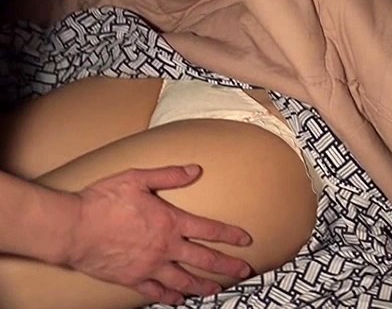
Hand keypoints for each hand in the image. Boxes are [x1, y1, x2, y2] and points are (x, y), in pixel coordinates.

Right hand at [65, 165, 252, 304]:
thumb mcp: (137, 178)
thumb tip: (195, 170)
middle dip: (228, 266)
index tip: (246, 240)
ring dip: (204, 286)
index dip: (231, 235)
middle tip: (244, 272)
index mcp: (170, 222)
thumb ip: (169, 175)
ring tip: (218, 290)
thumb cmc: (102, 201)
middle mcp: (165, 247)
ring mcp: (150, 266)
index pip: (210, 230)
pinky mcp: (133, 279)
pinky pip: (157, 292)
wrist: (72, 228)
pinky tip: (179, 300)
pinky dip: (170, 297)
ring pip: (184, 280)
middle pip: (204, 260)